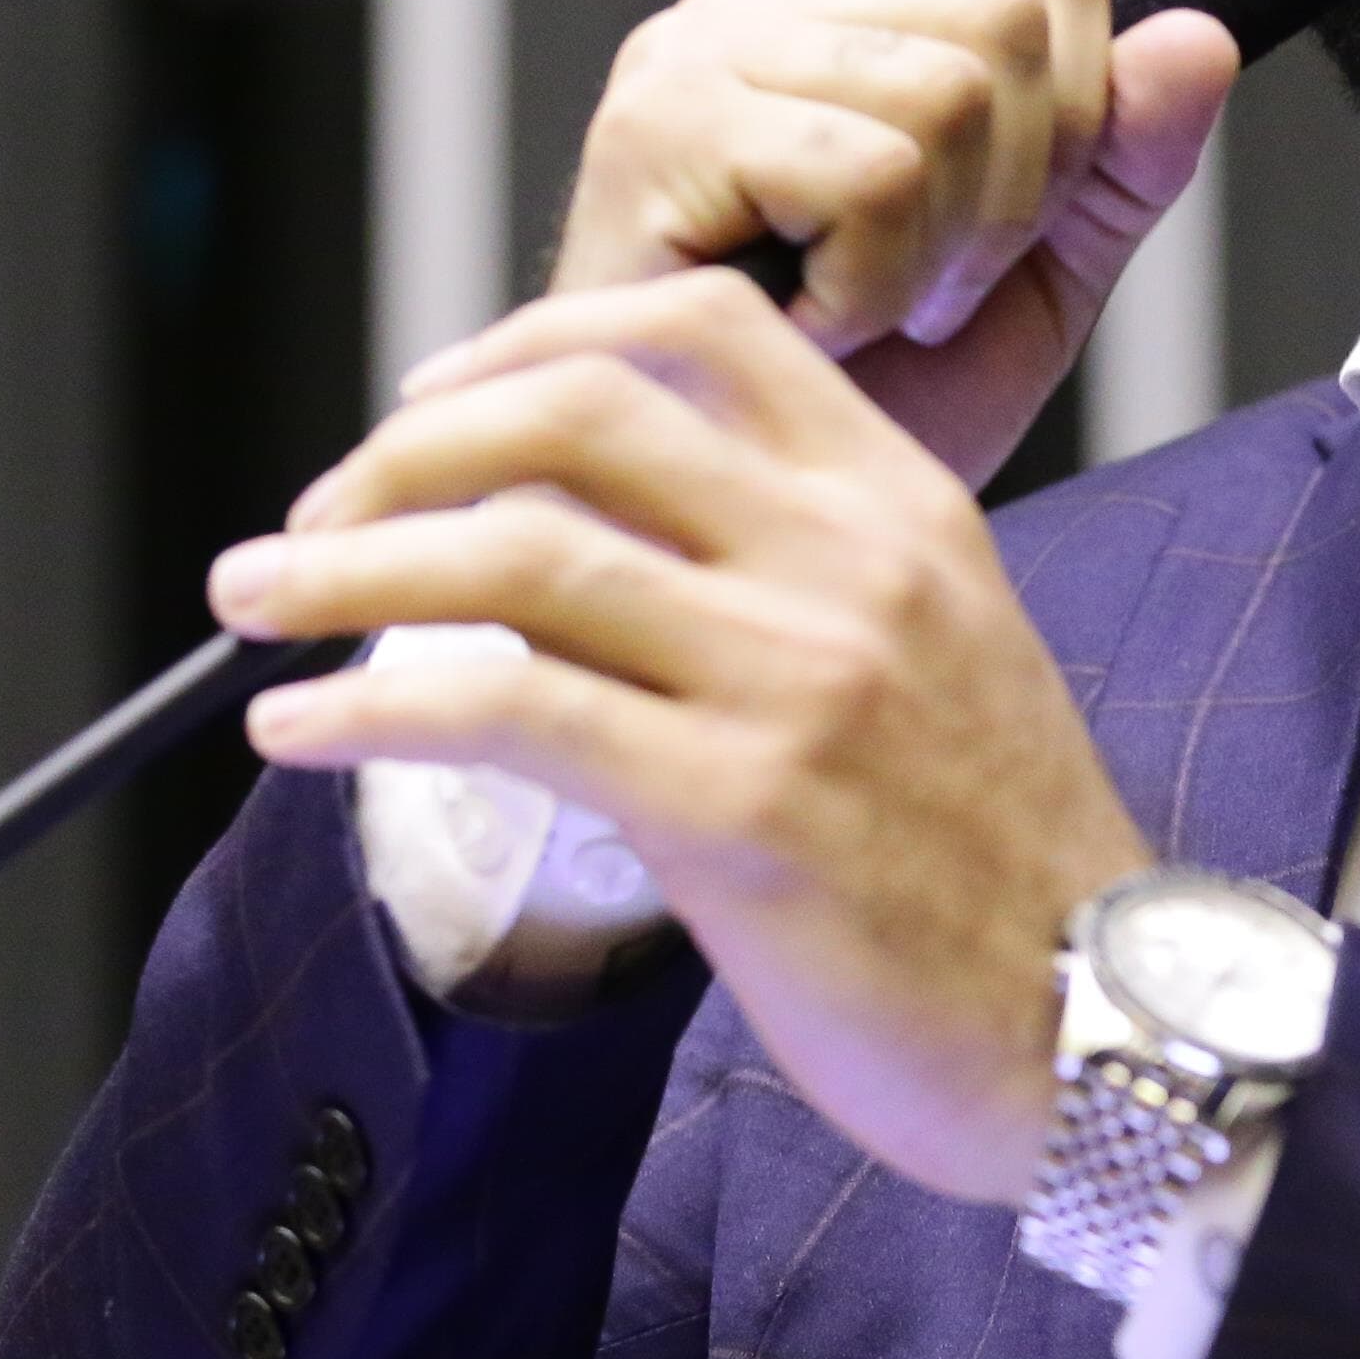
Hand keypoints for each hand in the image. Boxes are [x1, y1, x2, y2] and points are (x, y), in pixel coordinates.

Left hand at [210, 268, 1151, 1202]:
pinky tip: (297, 734)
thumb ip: (793, 578)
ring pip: (516, 555)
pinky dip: (368, 709)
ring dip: (343, 567)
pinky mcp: (738, 812)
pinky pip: (505, 716)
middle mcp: (849, 565)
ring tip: (254, 604)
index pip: (698, 330)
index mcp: (903, 507)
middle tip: (311, 519)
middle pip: (575, 411)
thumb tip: (584, 542)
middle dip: (401, 450)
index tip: (427, 407)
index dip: (526, 341)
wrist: (1106, 1028)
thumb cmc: (1003, 870)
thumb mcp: (939, 658)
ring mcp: (794, 682)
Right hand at [544, 0, 1240, 486]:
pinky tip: (805, 333)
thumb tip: (1204, 36)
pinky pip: (871, 173)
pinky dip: (871, 286)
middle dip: (1009, 199)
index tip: (989, 242)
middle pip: (1012, 23)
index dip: (1075, 120)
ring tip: (858, 318)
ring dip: (934, 255)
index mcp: (840, 24)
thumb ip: (1122, 163)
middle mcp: (754, 15)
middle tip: (920, 296)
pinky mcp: (657, 132)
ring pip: (951, 95)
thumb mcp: (1031, 284)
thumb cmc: (847, 425)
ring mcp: (695, 61)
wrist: (717, 553)